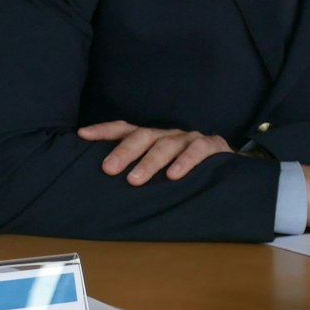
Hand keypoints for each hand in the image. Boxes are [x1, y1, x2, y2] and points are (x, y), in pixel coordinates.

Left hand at [78, 120, 232, 184]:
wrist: (228, 168)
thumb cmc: (184, 169)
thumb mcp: (158, 167)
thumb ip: (136, 168)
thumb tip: (103, 178)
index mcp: (152, 137)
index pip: (124, 129)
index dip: (103, 130)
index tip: (82, 135)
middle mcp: (167, 134)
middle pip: (142, 136)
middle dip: (124, 152)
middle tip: (108, 169)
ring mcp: (189, 138)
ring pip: (166, 145)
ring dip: (149, 162)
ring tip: (135, 180)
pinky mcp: (211, 146)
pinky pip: (197, 151)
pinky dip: (185, 163)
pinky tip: (174, 175)